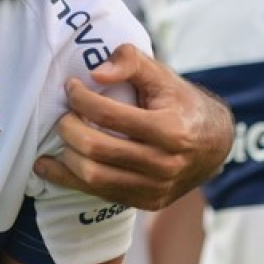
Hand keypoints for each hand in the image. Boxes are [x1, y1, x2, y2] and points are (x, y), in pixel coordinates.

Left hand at [33, 43, 231, 210]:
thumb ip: (130, 61)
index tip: (71, 88)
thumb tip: (96, 73)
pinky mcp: (147, 202)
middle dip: (68, 128)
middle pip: (95, 149)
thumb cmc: (180, 103)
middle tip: (64, 115)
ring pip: (92, 176)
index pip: (108, 115)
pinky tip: (49, 166)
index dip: (80, 98)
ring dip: (65, 156)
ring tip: (60, 137)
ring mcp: (157, 187)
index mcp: (171, 130)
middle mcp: (165, 163)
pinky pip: (97, 193)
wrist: (214, 144)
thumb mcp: (162, 75)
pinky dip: (67, 179)